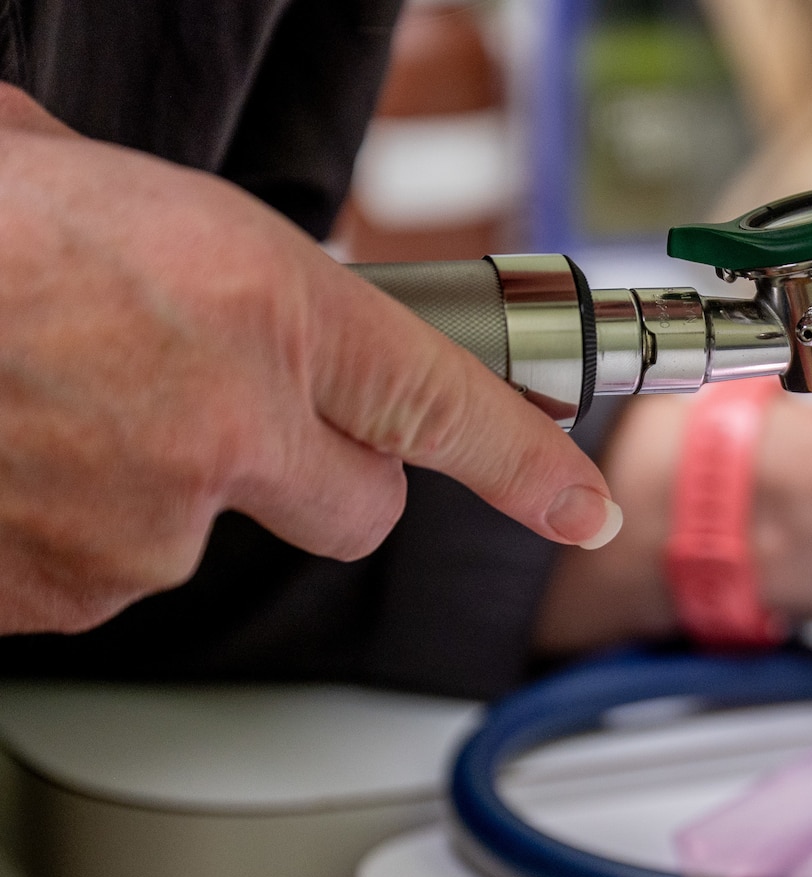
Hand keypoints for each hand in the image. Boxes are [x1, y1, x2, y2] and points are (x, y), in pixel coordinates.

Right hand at [0, 85, 618, 634]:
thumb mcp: (73, 169)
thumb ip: (185, 236)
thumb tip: (190, 245)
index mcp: (259, 307)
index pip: (449, 409)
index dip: (532, 466)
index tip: (579, 503)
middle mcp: (223, 432)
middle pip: (354, 510)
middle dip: (317, 474)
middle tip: (222, 416)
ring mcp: (137, 530)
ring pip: (209, 539)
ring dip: (159, 490)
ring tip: (47, 404)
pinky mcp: (54, 597)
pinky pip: (99, 576)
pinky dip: (65, 531)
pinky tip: (8, 455)